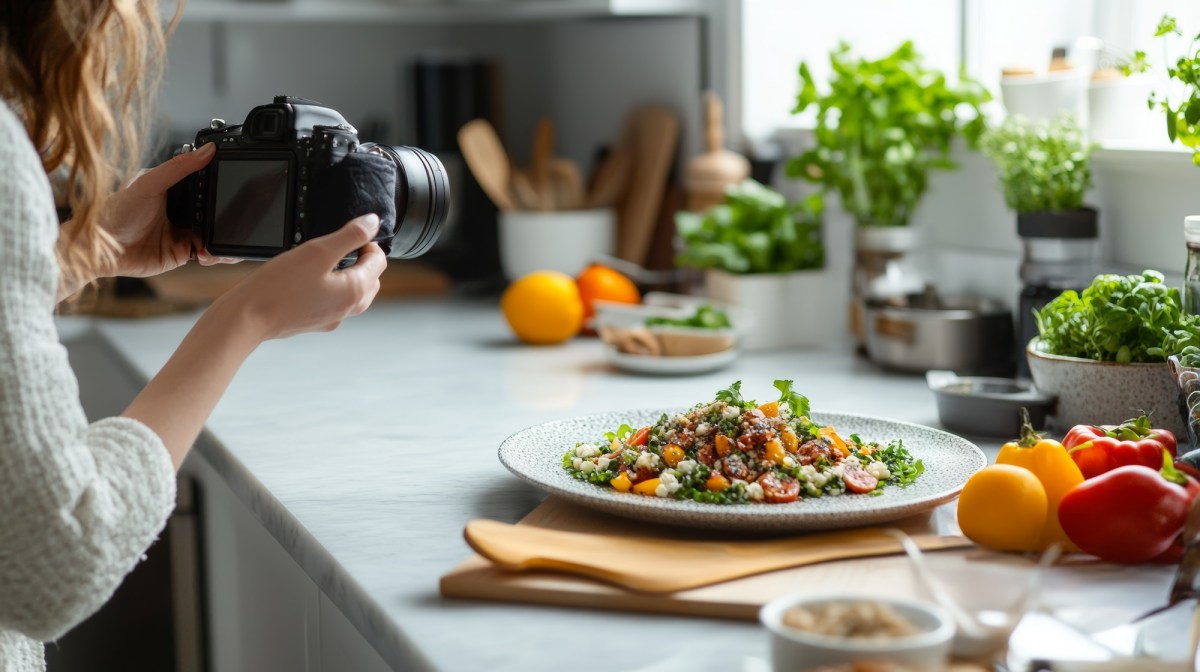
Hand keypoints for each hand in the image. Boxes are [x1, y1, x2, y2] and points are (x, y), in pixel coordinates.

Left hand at [63, 143, 230, 280]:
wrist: (100, 250)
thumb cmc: (115, 213)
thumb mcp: (148, 184)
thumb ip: (178, 167)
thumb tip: (207, 150)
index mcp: (173, 189)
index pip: (203, 183)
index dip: (220, 184)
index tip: (235, 182)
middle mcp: (179, 210)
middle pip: (212, 209)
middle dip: (227, 214)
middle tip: (238, 215)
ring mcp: (181, 232)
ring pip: (213, 232)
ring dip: (224, 236)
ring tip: (231, 238)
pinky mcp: (181, 252)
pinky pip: (206, 253)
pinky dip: (215, 254)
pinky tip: (214, 253)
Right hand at [215, 214, 386, 340]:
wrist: (248, 317)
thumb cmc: (280, 286)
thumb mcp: (318, 251)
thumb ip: (349, 236)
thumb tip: (372, 223)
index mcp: (355, 291)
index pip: (379, 261)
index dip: (368, 242)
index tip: (350, 234)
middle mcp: (348, 309)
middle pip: (371, 279)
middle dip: (362, 260)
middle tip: (340, 246)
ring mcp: (332, 318)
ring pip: (353, 293)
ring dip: (347, 275)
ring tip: (325, 261)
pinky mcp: (315, 322)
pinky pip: (333, 302)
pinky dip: (330, 288)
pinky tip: (308, 279)